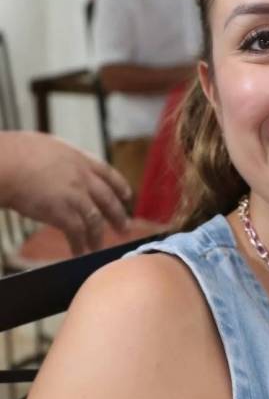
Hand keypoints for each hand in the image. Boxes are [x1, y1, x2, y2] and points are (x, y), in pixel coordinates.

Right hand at [1, 132, 132, 254]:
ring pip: (95, 220)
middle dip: (118, 215)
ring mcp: (74, 195)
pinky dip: (80, 245)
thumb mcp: (45, 146)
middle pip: (108, 199)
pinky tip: (79, 252)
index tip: (127, 196)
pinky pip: (77, 233)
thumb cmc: (12, 153)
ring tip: (98, 248)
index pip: (108, 173)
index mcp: (78, 158)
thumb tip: (56, 169)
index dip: (120, 186)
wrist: (2, 164)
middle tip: (125, 228)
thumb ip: (59, 160)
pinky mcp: (62, 212)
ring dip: (97, 236)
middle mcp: (82, 177)